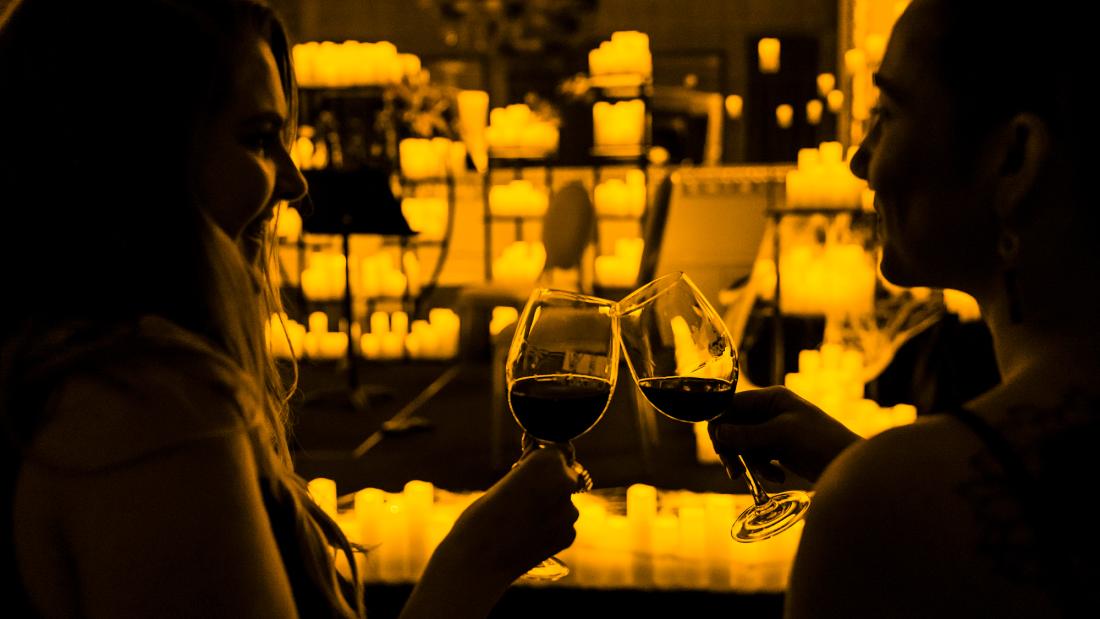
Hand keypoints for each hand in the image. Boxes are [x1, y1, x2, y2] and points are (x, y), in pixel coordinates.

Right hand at [434, 446, 579, 582]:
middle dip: (552, 486)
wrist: (477, 559)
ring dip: (550, 511)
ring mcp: (570, 511)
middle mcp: (565, 482)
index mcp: (547, 460)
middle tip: (525, 501)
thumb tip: (548, 481)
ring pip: (564, 505)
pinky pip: (562, 527)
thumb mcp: (507, 483)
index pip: (557, 455)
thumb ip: (532, 478)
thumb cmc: (483, 516)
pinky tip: (527, 539)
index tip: (526, 474)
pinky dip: (550, 531)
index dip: (543, 465)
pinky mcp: (569, 535)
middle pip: (566, 478)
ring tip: (520, 523)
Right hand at [708, 386, 861, 482]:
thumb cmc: (820, 441)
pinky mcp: (779, 448)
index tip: (719, 447)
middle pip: (734, 428)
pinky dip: (764, 469)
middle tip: (734, 471)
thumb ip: (748, 433)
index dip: (721, 425)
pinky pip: (758, 457)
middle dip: (733, 450)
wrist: (848, 464)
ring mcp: (774, 430)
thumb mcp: (782, 435)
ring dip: (751, 463)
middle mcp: (770, 411)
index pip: (732, 406)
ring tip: (767, 477)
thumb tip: (717, 432)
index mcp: (771, 398)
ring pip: (744, 446)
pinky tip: (779, 477)